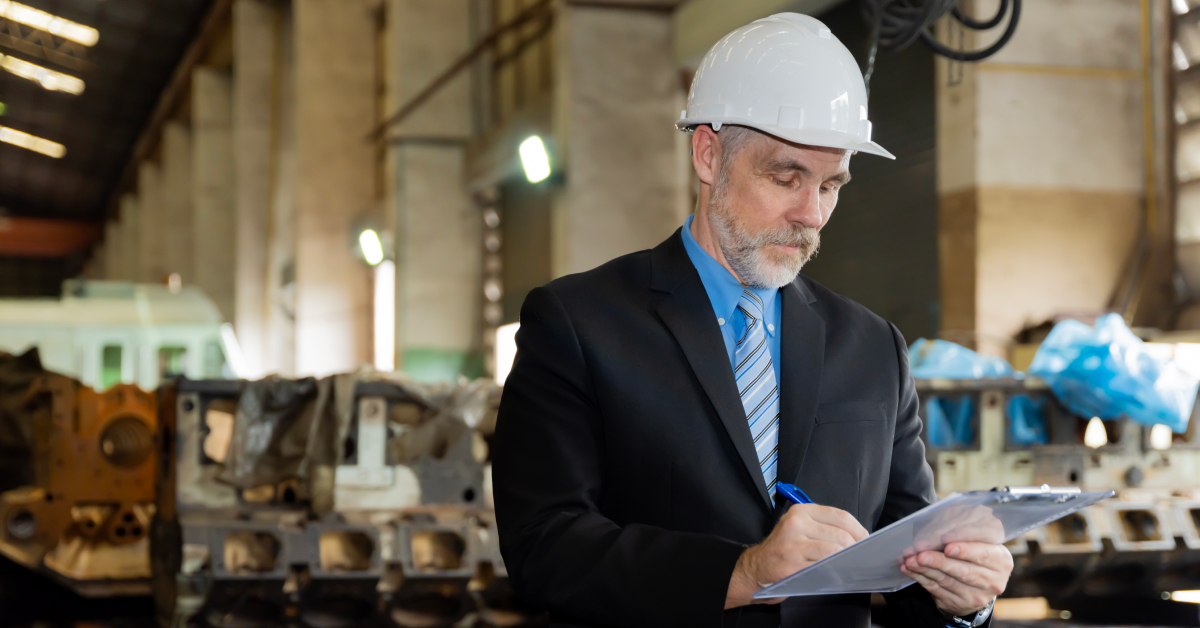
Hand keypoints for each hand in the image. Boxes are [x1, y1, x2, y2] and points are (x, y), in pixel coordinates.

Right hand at [725, 504, 867, 608]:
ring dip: (845, 560)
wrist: (756, 567)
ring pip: (834, 551)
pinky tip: (835, 573)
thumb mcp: (799, 528)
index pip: (840, 516)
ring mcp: (793, 544)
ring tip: (847, 564)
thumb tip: (856, 537)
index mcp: (801, 511)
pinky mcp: (792, 564)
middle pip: (841, 535)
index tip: (865, 541)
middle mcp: (796, 524)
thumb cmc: (783, 548)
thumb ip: (823, 527)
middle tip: (858, 557)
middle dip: (854, 548)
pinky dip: (834, 571)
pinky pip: (823, 567)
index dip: (858, 530)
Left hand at [900, 541, 1012, 616]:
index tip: (947, 542)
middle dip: (940, 561)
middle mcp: (993, 580)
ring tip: (910, 560)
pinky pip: (937, 589)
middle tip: (922, 554)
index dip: (965, 548)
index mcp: (1001, 559)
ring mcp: (978, 595)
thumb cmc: (974, 553)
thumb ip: (963, 532)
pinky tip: (909, 569)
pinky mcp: (961, 603)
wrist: (977, 584)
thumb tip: (939, 527)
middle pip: (964, 570)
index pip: (983, 553)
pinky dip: (921, 578)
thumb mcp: (976, 540)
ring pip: (947, 580)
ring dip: (925, 569)